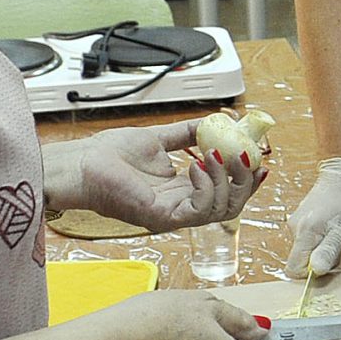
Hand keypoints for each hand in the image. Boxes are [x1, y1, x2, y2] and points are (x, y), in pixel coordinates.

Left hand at [43, 120, 263, 231]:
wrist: (82, 163)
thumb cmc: (109, 156)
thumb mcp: (159, 139)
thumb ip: (188, 134)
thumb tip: (216, 121)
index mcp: (182, 191)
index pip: (227, 192)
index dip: (247, 177)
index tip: (258, 155)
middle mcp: (181, 207)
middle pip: (232, 205)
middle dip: (246, 180)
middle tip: (246, 155)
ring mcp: (173, 215)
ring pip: (222, 209)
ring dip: (226, 179)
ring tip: (216, 154)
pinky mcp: (162, 217)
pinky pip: (200, 209)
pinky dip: (206, 186)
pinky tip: (197, 165)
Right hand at [286, 157, 340, 274]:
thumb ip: (328, 251)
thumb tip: (316, 271)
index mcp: (303, 233)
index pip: (293, 268)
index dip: (310, 272)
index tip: (328, 260)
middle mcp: (294, 228)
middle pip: (301, 259)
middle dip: (319, 258)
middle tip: (337, 241)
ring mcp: (295, 223)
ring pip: (305, 249)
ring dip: (321, 247)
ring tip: (336, 230)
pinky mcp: (300, 219)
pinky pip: (307, 239)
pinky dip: (320, 238)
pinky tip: (332, 225)